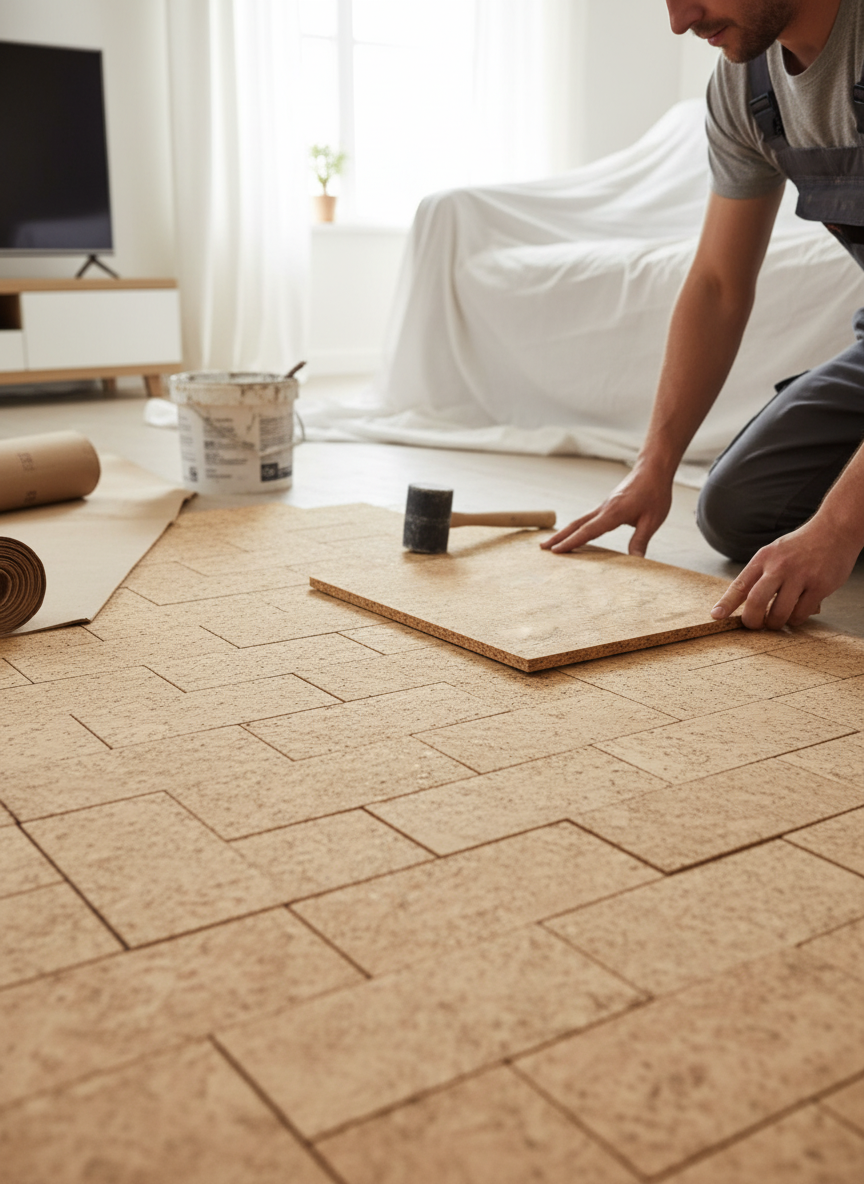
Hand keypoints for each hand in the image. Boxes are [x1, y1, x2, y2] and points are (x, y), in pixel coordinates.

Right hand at [540, 462, 673, 555]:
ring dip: (564, 532)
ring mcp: (603, 506)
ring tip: (551, 543)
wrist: (653, 469)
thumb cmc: (655, 493)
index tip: (555, 551)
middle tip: (542, 548)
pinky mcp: (606, 505)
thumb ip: (640, 540)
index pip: (588, 531)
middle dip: (558, 537)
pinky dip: (576, 527)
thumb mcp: (652, 520)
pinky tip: (574, 533)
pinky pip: (587, 518)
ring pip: (579, 521)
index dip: (571, 542)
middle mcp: (603, 509)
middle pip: (576, 524)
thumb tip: (635, 561)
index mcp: (613, 513)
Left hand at [710, 517, 860, 628]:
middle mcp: (779, 567)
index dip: (726, 603)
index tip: (716, 616)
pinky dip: (796, 619)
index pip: (740, 584)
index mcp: (764, 558)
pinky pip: (801, 613)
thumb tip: (747, 604)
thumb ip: (761, 575)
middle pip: (756, 602)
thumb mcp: (774, 552)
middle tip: (755, 626)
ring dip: (776, 623)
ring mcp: (800, 576)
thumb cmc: (801, 546)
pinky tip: (797, 613)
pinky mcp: (819, 586)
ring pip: (780, 613)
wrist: (834, 530)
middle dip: (752, 621)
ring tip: (778, 620)